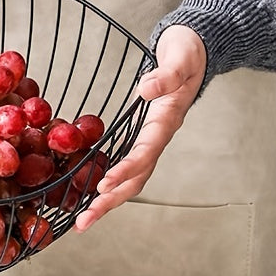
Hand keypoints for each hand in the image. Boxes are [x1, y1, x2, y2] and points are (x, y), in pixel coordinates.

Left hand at [74, 25, 206, 231]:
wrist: (193, 52)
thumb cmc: (187, 54)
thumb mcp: (180, 58)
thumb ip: (165, 75)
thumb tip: (145, 89)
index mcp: (165, 123)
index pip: (144, 154)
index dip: (125, 171)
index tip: (104, 185)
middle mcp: (156, 139)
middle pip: (135, 180)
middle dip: (110, 203)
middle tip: (84, 222)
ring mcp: (147, 141)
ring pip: (129, 180)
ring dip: (105, 202)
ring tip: (82, 221)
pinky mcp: (138, 138)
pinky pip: (123, 168)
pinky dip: (106, 185)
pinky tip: (87, 197)